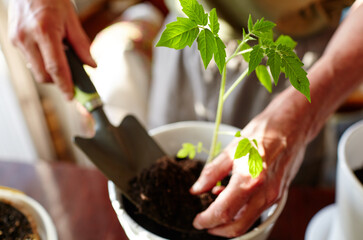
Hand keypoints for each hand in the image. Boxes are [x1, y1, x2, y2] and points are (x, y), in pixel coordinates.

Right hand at [8, 0, 96, 99]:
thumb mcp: (71, 19)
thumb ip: (81, 45)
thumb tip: (91, 65)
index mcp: (45, 31)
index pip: (56, 68)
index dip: (65, 85)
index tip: (72, 96)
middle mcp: (28, 38)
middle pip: (43, 75)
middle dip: (58, 82)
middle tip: (70, 80)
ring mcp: (18, 40)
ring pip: (35, 69)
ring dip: (49, 72)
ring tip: (60, 58)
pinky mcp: (13, 40)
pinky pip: (29, 60)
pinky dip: (41, 62)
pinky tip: (48, 51)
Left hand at [190, 93, 308, 237]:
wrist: (291, 126)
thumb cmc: (262, 133)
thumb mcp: (231, 150)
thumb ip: (212, 173)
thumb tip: (197, 189)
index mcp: (250, 179)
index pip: (224, 212)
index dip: (206, 220)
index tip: (197, 220)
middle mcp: (265, 193)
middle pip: (238, 226)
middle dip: (217, 229)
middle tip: (204, 222)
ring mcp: (274, 196)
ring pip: (248, 222)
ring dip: (229, 221)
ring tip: (216, 206)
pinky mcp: (279, 195)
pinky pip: (257, 211)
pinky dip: (242, 212)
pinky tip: (232, 198)